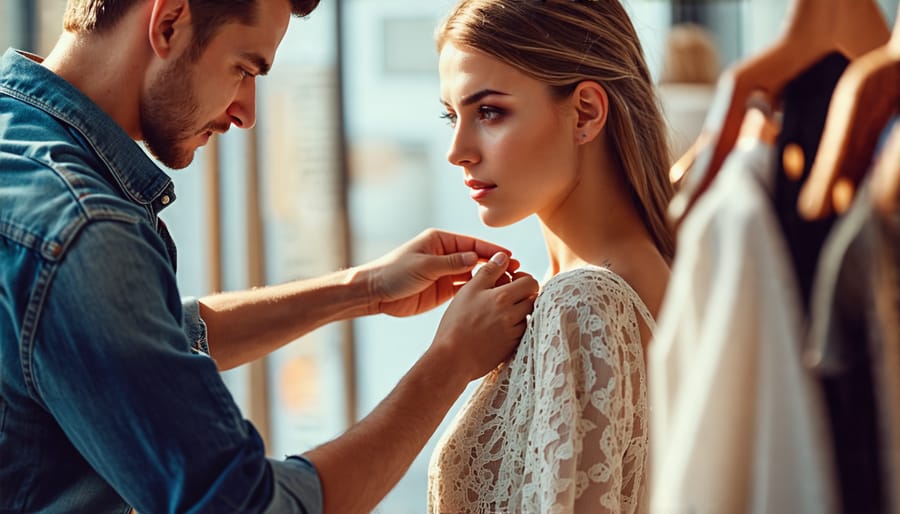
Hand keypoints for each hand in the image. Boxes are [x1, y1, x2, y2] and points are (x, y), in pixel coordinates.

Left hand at [362, 229, 520, 316]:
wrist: (375, 293)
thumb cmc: (394, 273)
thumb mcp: (424, 265)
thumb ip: (451, 263)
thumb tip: (476, 259)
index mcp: (440, 241)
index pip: (472, 245)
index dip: (492, 252)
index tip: (510, 257)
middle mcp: (445, 255)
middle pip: (476, 259)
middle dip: (496, 265)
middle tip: (517, 272)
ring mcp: (445, 273)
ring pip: (473, 275)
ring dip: (489, 279)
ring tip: (509, 285)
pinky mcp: (442, 290)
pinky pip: (464, 289)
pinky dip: (478, 291)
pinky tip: (492, 296)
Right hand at [431, 252, 538, 380]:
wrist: (452, 358)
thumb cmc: (457, 323)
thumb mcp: (468, 291)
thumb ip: (488, 271)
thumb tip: (503, 257)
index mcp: (503, 297)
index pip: (531, 282)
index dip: (523, 279)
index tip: (511, 281)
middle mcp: (513, 315)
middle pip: (532, 299)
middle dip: (523, 295)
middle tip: (507, 296)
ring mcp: (514, 333)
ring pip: (526, 316)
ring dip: (518, 312)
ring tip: (499, 313)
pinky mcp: (511, 347)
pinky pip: (521, 333)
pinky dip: (514, 328)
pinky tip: (496, 328)